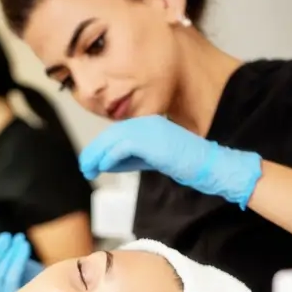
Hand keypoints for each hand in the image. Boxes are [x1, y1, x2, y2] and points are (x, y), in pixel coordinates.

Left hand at [79, 115, 261, 208]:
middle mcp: (147, 122)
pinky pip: (123, 147)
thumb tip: (105, 162)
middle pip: (112, 135)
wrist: (207, 165)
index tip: (90, 163)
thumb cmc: (184, 164)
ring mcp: (149, 129)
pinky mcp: (151, 140)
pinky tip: (102, 167)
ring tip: (87, 170)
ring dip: (97, 155)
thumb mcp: (151, 160)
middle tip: (83, 168)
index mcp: (148, 123)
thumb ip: (130, 158)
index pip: (117, 133)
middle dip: (95, 151)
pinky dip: (110, 157)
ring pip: (114, 140)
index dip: (100, 148)